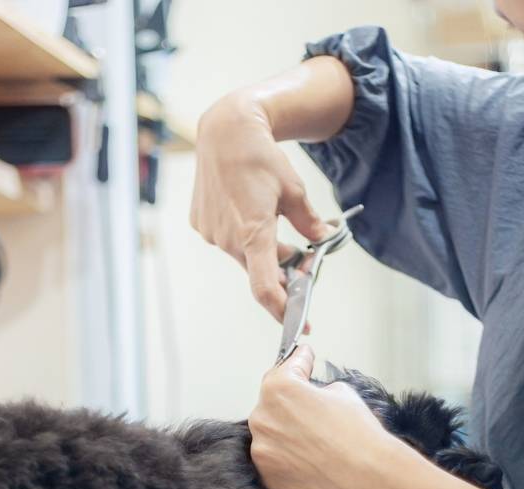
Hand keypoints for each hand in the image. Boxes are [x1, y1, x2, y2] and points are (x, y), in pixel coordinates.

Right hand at [191, 92, 333, 320]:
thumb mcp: (294, 190)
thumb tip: (323, 240)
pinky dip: (243, 236)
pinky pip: (227, 240)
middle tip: (303, 263)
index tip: (299, 322)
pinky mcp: (201, 224)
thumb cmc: (261, 157)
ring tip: (274, 222)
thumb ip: (308, 223)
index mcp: (253, 233)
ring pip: (244, 256)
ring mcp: (211, 233)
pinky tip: (247, 209)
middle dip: (282, 272)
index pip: (264, 287)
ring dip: (263, 251)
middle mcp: (228, 239)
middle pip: (259, 271)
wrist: (225, 132)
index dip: (281, 309)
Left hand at [249, 346, 427, 488]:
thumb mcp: (342, 392)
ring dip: (287, 433)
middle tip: (314, 411)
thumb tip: (311, 394)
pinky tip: (309, 459)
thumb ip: (316, 389)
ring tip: (315, 441)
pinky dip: (287, 458)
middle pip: (273, 404)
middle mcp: (262, 417)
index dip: (299, 362)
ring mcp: (261, 449)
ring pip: (271, 434)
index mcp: (278, 389)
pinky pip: (274, 460)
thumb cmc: (357, 433)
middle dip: (291, 404)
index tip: (303, 356)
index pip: (285, 369)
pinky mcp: (267, 474)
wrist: (367, 475)